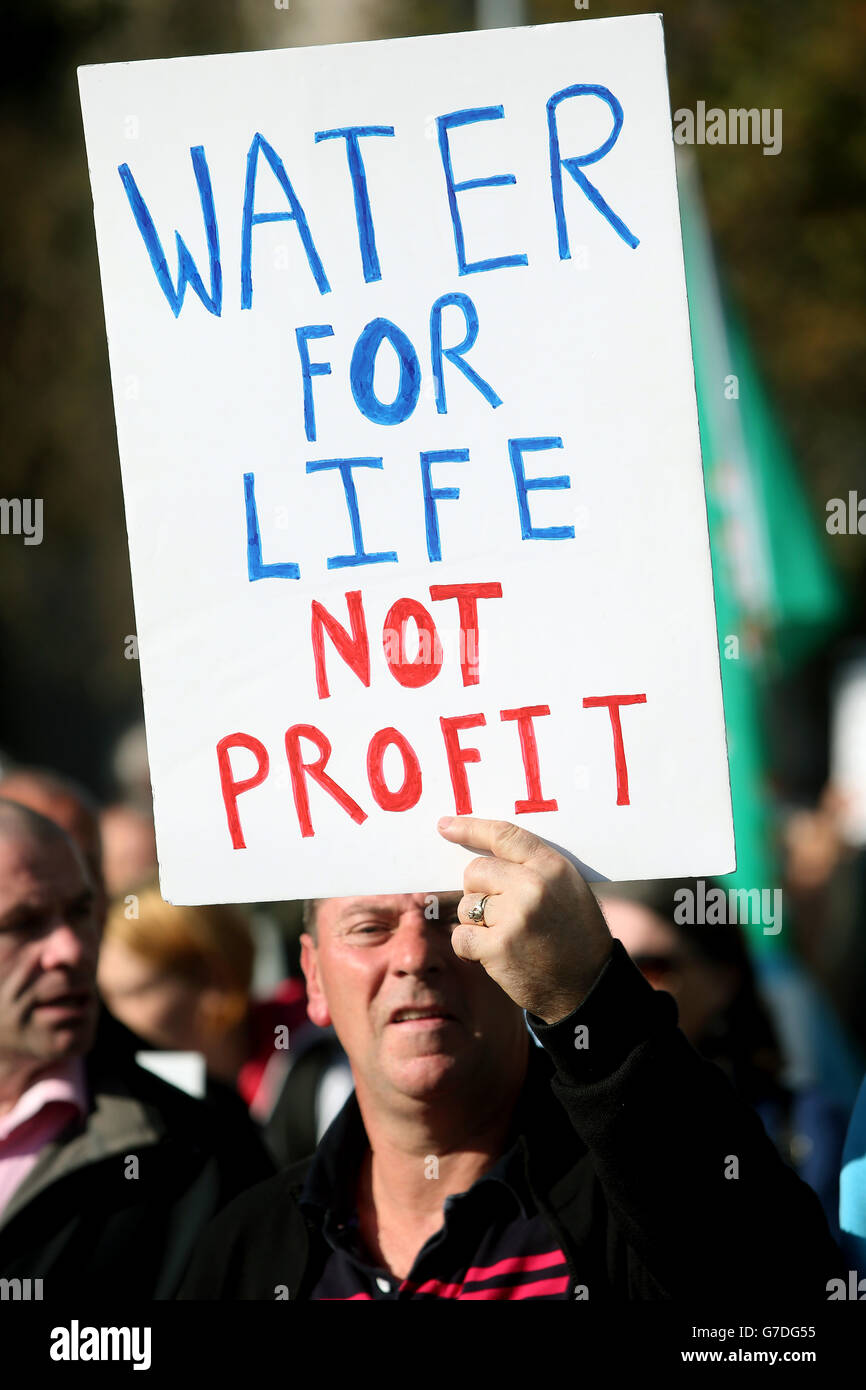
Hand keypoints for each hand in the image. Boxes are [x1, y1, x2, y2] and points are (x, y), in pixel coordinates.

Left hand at [437, 816, 613, 1024]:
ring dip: (476, 922)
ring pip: (466, 905)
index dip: (470, 828)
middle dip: (477, 890)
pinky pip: (461, 936)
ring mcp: (514, 916)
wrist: (588, 988)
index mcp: (552, 867)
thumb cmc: (576, 937)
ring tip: (505, 937)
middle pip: (475, 871)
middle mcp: (533, 886)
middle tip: (498, 912)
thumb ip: (533, 869)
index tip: (445, 826)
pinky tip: (490, 955)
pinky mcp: (498, 947)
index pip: (503, 836)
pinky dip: (469, 948)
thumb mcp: (568, 889)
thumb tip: (485, 857)